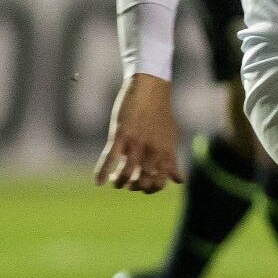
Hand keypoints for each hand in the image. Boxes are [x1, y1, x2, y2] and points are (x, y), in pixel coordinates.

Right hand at [94, 74, 184, 192]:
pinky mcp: (120, 134)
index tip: (141, 186)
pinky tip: (98, 181)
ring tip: (114, 180)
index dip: (150, 189)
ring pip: (126, 173)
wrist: (150, 88)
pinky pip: (110, 158)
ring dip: (118, 182)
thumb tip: (179, 181)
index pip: (160, 182)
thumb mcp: (171, 138)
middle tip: (127, 183)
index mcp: (165, 153)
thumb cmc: (161, 114)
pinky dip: (102, 171)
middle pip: (142, 181)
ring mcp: (136, 143)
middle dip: (133, 186)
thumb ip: (172, 161)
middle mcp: (152, 151)